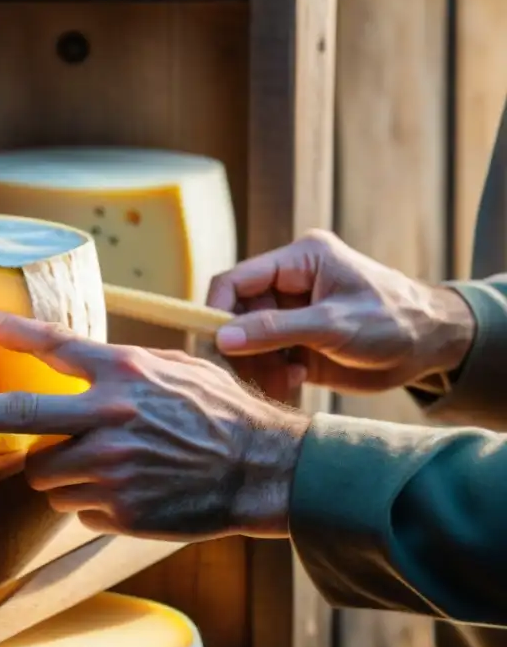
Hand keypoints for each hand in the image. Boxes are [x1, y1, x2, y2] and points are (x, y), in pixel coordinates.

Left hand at [0, 311, 310, 541]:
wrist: (261, 469)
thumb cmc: (220, 413)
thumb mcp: (177, 369)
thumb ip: (124, 366)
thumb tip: (78, 362)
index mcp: (125, 373)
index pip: (56, 346)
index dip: (13, 332)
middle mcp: (110, 416)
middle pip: (22, 415)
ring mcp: (111, 465)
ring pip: (46, 473)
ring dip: (61, 472)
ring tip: (106, 465)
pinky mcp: (117, 507)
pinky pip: (75, 507)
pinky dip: (90, 502)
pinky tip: (128, 490)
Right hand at [207, 229, 475, 401]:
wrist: (432, 348)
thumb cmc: (395, 321)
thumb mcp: (333, 325)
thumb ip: (275, 330)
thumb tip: (222, 337)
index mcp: (298, 261)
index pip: (235, 280)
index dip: (216, 311)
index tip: (213, 346)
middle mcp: (288, 285)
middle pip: (236, 316)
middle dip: (239, 349)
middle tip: (245, 377)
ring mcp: (290, 316)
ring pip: (247, 343)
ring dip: (255, 368)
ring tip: (279, 384)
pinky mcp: (295, 344)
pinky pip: (264, 361)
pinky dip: (269, 377)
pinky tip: (290, 385)